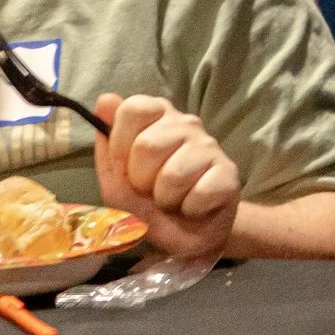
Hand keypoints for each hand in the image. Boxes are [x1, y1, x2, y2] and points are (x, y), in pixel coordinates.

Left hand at [91, 93, 240, 261]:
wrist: (188, 235)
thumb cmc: (150, 204)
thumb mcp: (117, 183)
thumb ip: (108, 145)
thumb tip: (104, 99)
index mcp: (157, 119)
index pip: (134, 108)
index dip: (120, 142)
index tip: (125, 165)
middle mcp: (186, 124)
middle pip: (147, 145)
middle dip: (141, 179)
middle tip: (151, 189)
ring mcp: (210, 146)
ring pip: (173, 174)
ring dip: (166, 198)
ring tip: (172, 200)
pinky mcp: (229, 172)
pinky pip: (199, 193)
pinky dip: (190, 209)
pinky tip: (194, 207)